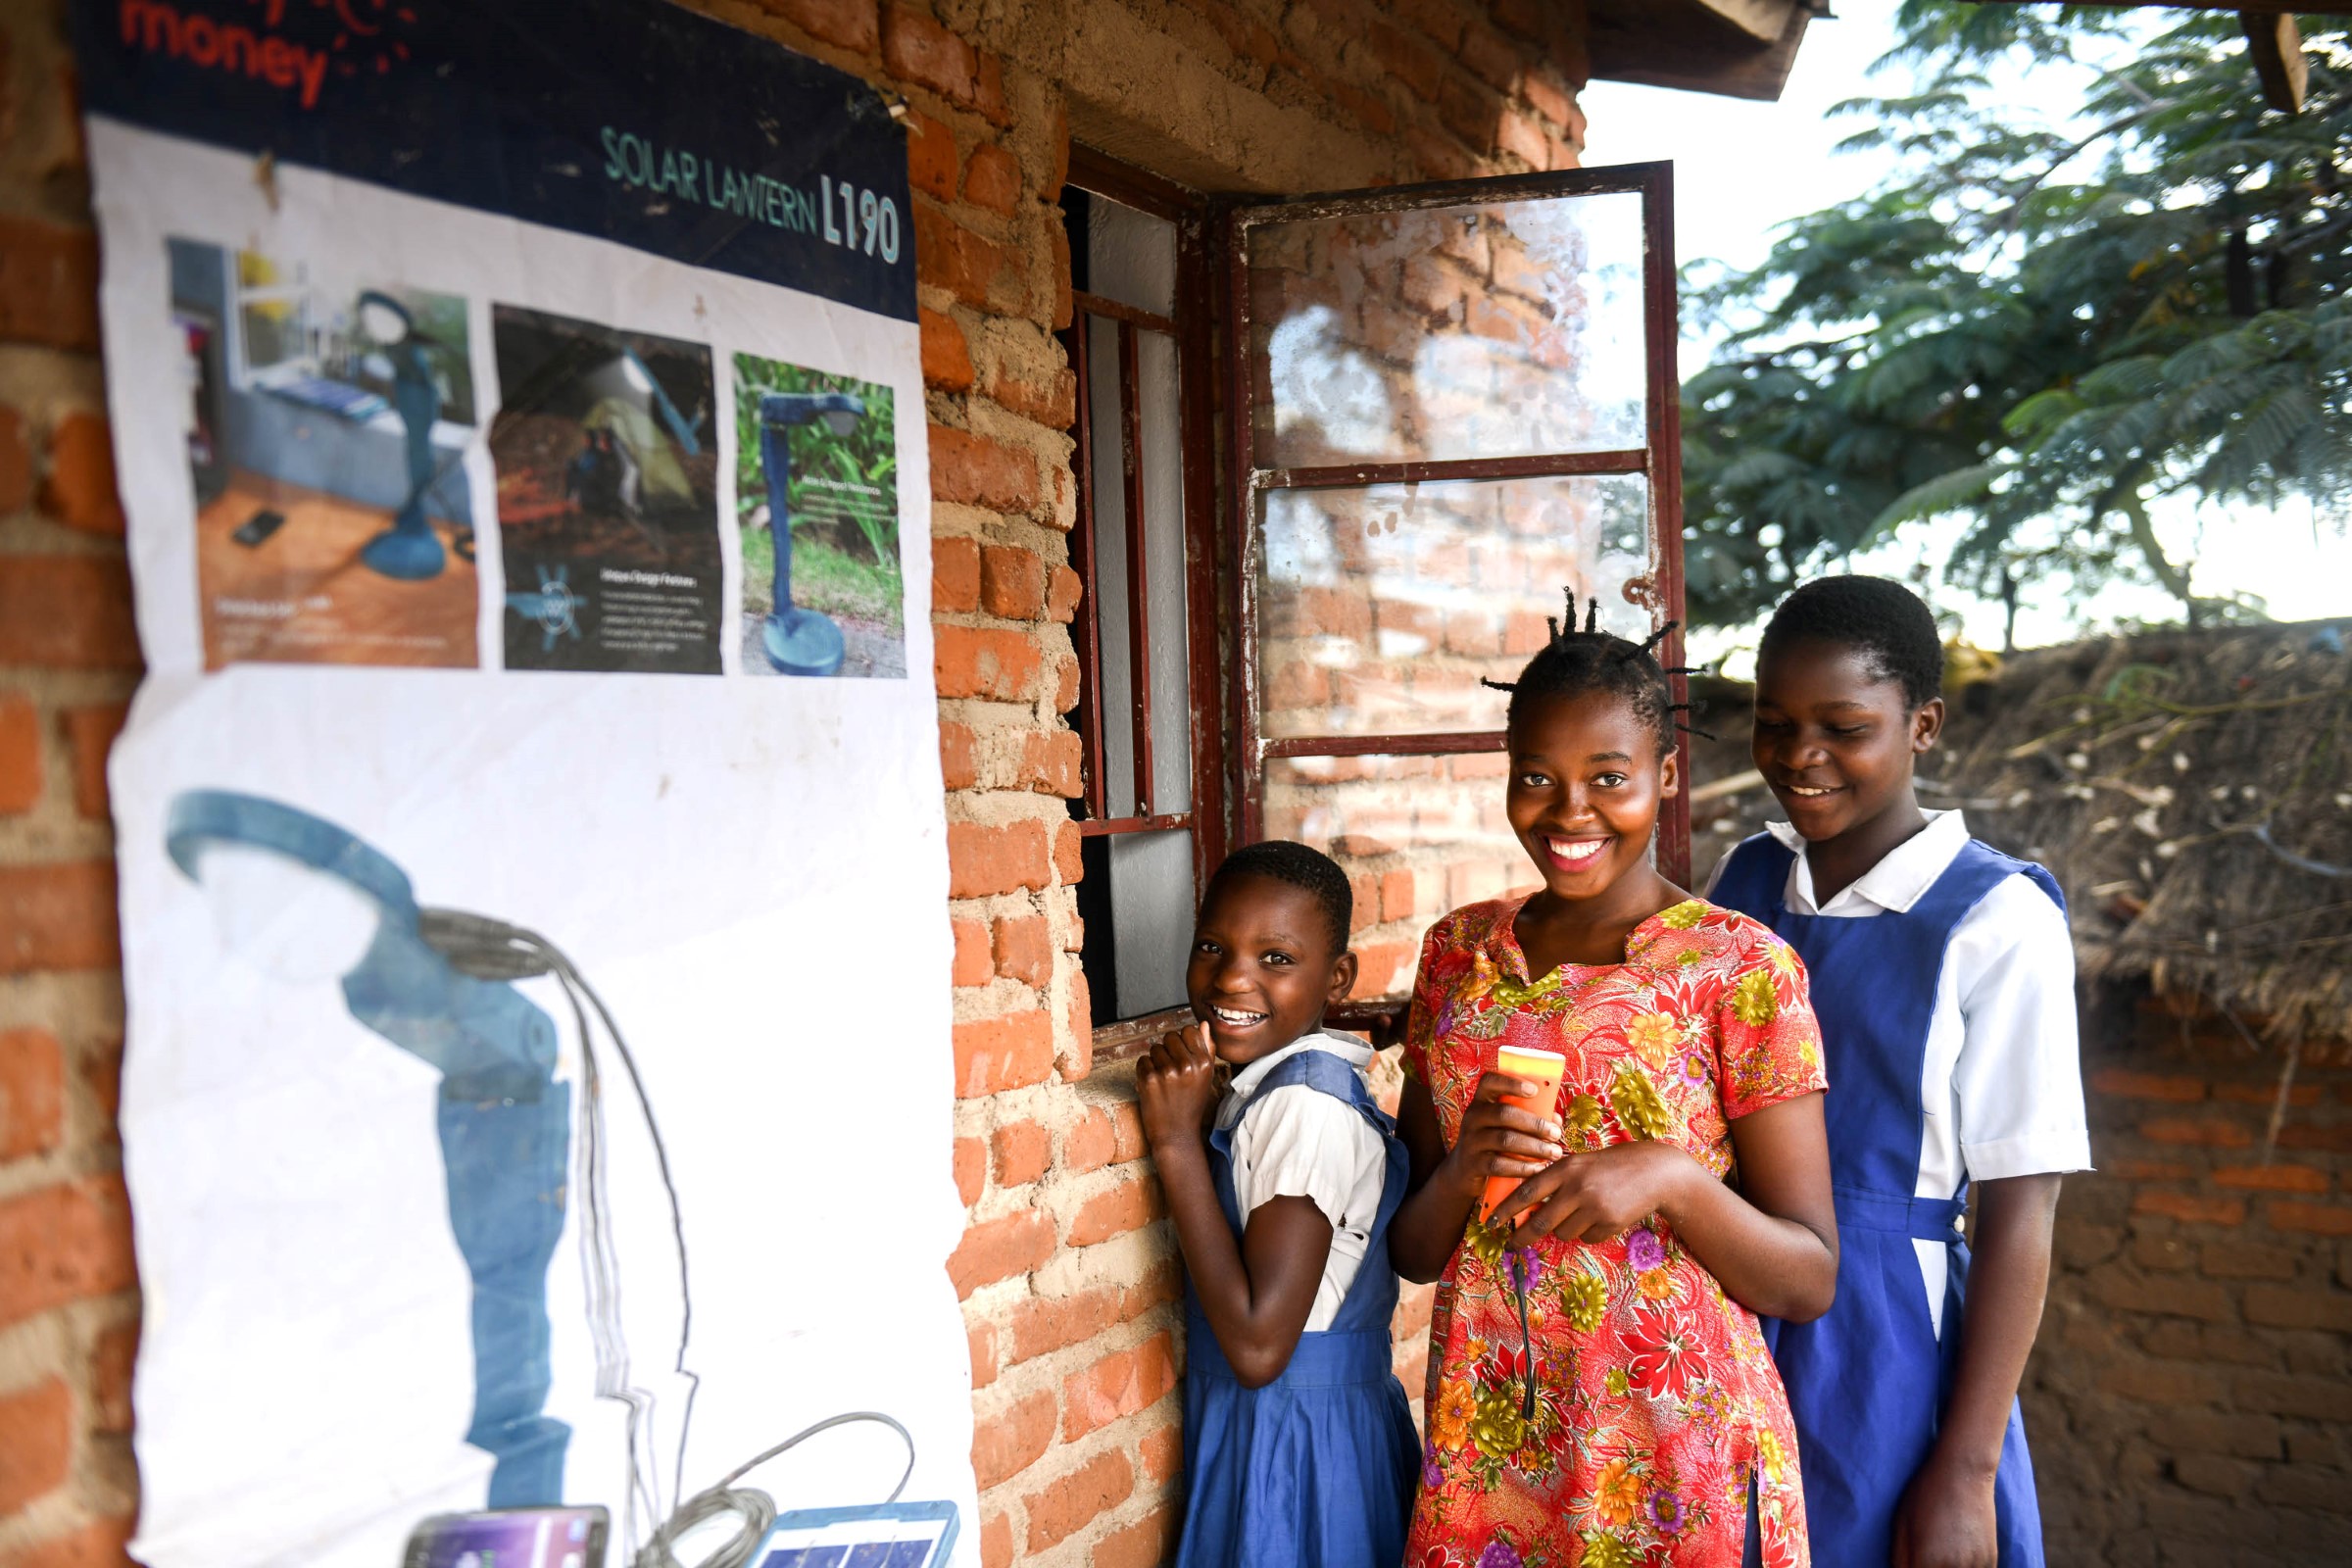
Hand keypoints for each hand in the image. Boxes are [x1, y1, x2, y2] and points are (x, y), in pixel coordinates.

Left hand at [1134, 1024, 1219, 1152]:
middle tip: (1171, 1071)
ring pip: (1154, 1048)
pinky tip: (1153, 1086)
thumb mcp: (1206, 1078)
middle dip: (1168, 1050)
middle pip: (1170, 1036)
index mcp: (1204, 1062)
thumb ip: (1206, 1049)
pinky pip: (1142, 1060)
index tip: (1181, 1057)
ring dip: (1155, 1061)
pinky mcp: (1149, 1079)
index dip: (1182, 1042)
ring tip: (1164, 1080)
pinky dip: (1144, 1071)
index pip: (1188, 1030)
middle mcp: (1187, 1065)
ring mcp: (1167, 1072)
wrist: (1176, 1135)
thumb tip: (1203, 1024)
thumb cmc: (1191, 1104)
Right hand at [1442, 1072, 1566, 1198]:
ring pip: (1505, 1140)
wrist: (1463, 1173)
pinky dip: (1523, 1167)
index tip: (1535, 1090)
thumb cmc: (1493, 1143)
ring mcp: (1470, 1141)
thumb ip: (1530, 1118)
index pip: (1489, 1081)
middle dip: (1535, 1123)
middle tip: (1556, 1134)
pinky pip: (1500, 1165)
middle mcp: (1472, 1117)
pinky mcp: (1472, 1164)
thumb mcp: (1505, 1126)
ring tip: (1554, 1153)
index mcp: (1481, 1102)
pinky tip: (1539, 1169)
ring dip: (1535, 1147)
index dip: (1511, 1082)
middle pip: (1504, 1113)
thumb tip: (1556, 1119)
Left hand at [1493, 1139, 1694, 1245]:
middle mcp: (1576, 1188)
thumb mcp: (1580, 1163)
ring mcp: (1593, 1207)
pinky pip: (1587, 1237)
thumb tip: (1527, 1208)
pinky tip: (1603, 1215)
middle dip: (1521, 1237)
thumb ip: (1555, 1180)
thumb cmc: (1611, 1165)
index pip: (1525, 1193)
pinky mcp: (1609, 1223)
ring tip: (1582, 1212)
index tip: (1490, 1222)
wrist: (1654, 1171)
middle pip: (1539, 1222)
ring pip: (1563, 1233)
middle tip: (1511, 1245)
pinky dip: (1589, 1232)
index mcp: (1565, 1168)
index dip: (1505, 1211)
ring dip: (1565, 1229)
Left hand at [1891, 1450, 1998, 1567]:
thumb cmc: (1925, 1494)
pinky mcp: (1991, 1560)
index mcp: (1926, 1562)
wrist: (1963, 1472)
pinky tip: (1957, 1554)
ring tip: (1942, 1549)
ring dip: (1946, 1567)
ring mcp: (1976, 1566)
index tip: (1913, 1562)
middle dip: (1926, 1567)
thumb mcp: (1901, 1524)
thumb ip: (1899, 1559)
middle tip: (1926, 1553)